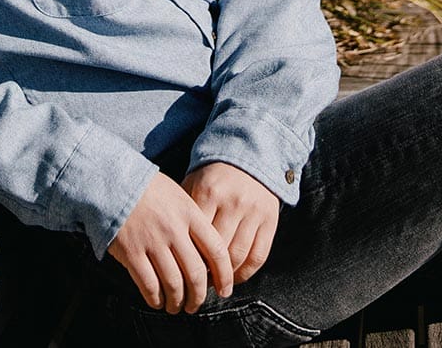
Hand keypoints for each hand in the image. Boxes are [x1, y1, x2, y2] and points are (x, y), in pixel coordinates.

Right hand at [108, 172, 233, 313]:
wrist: (115, 182)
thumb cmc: (150, 190)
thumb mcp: (179, 197)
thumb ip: (194, 223)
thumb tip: (208, 258)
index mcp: (190, 214)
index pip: (217, 251)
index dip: (224, 276)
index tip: (225, 289)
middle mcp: (174, 230)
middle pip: (196, 273)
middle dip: (198, 296)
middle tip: (195, 304)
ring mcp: (152, 242)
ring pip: (173, 283)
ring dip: (177, 301)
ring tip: (176, 307)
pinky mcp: (131, 252)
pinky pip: (149, 284)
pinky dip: (155, 298)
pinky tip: (157, 301)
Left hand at [182, 161, 280, 284]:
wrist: (249, 157)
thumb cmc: (214, 178)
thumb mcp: (193, 184)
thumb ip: (183, 212)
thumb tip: (171, 248)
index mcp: (208, 192)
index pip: (195, 236)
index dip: (188, 258)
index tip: (180, 271)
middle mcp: (233, 202)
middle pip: (216, 250)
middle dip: (205, 272)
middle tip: (196, 283)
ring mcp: (253, 212)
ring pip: (238, 256)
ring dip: (225, 277)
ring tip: (214, 285)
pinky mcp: (270, 220)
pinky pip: (258, 256)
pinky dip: (246, 273)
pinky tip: (234, 278)